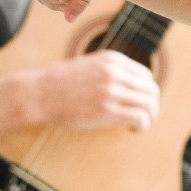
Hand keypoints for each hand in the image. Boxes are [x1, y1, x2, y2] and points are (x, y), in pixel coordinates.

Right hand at [16, 50, 160, 131]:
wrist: (38, 93)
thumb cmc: (59, 83)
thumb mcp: (89, 65)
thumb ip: (110, 70)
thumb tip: (130, 84)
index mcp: (112, 60)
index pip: (146, 75)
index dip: (147, 91)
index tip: (140, 102)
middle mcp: (115, 72)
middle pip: (151, 90)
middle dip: (151, 105)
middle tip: (144, 117)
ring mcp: (112, 91)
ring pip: (149, 104)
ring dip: (149, 117)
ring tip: (139, 125)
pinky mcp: (107, 110)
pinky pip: (140, 118)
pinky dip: (142, 126)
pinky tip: (132, 129)